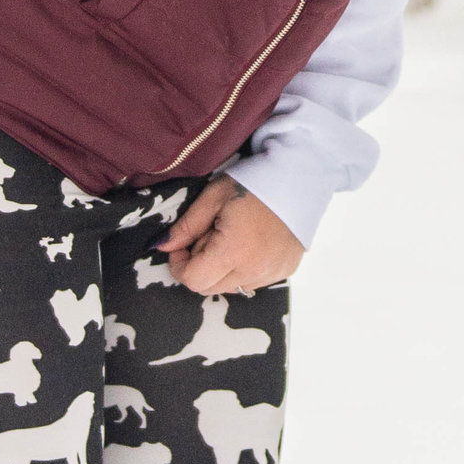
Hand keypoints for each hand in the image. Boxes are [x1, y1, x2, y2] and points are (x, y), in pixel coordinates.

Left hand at [164, 175, 303, 298]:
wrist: (300, 176)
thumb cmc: (254, 182)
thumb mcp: (213, 197)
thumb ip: (186, 227)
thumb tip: (162, 247)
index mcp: (234, 251)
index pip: (193, 280)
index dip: (180, 264)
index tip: (182, 245)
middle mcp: (254, 270)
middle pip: (209, 287)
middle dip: (200, 266)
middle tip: (209, 234)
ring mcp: (272, 273)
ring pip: (231, 286)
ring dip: (223, 268)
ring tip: (233, 235)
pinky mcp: (284, 271)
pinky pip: (253, 280)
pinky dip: (244, 267)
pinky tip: (251, 241)